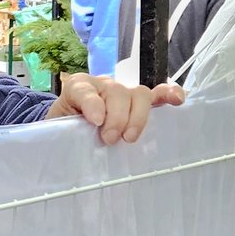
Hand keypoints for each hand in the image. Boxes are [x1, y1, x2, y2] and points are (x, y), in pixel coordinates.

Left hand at [45, 74, 184, 143]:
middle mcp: (101, 85)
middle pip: (117, 92)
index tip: (96, 121)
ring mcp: (123, 91)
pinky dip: (168, 95)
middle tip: (110, 139)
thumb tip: (66, 150)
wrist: (68, 126)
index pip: (84, 89)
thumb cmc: (64, 128)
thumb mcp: (57, 130)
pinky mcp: (138, 101)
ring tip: (129, 138)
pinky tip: (177, 101)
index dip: (92, 103)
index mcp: (77, 88)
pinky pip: (158, 94)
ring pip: (138, 94)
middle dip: (117, 117)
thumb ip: (62, 134)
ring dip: (137, 116)